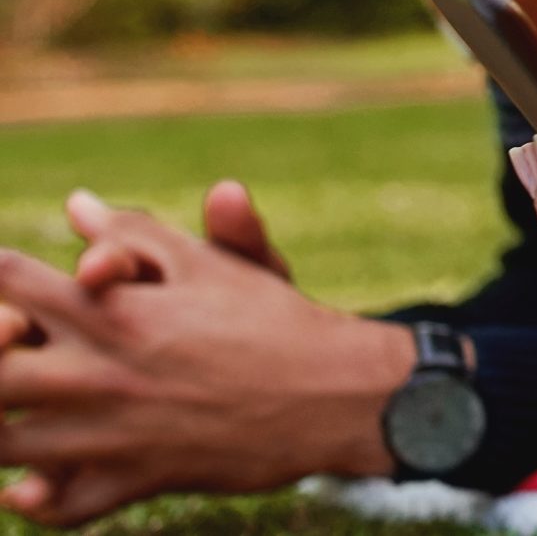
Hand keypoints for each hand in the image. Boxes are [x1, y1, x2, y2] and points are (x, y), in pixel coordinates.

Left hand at [0, 192, 412, 525]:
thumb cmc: (273, 317)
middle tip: (3, 346)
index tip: (3, 286)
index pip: (12, 284)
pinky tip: (30, 482)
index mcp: (116, 309)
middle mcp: (101, 370)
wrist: (333, 391)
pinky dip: (35, 497)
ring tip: (8, 414)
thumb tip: (76, 204)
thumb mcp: (210, 264)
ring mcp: (111, 432)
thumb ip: (136, 235)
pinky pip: (58, 504)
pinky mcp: (133, 480)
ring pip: (6, 441)